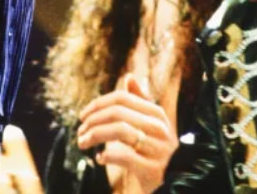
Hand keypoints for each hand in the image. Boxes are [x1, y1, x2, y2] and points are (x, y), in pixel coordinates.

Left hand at [76, 74, 178, 192]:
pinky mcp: (153, 169)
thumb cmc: (156, 149)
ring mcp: (157, 148)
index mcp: (156, 113)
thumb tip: (129, 77)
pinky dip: (107, 156)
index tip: (83, 115)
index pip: (122, 98)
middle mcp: (159, 127)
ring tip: (83, 143)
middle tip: (80, 132)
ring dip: (95, 135)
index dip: (98, 104)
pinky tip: (100, 158)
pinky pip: (124, 156)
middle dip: (93, 121)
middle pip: (118, 113)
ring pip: (120, 131)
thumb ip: (139, 102)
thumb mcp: (151, 124)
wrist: (176, 180)